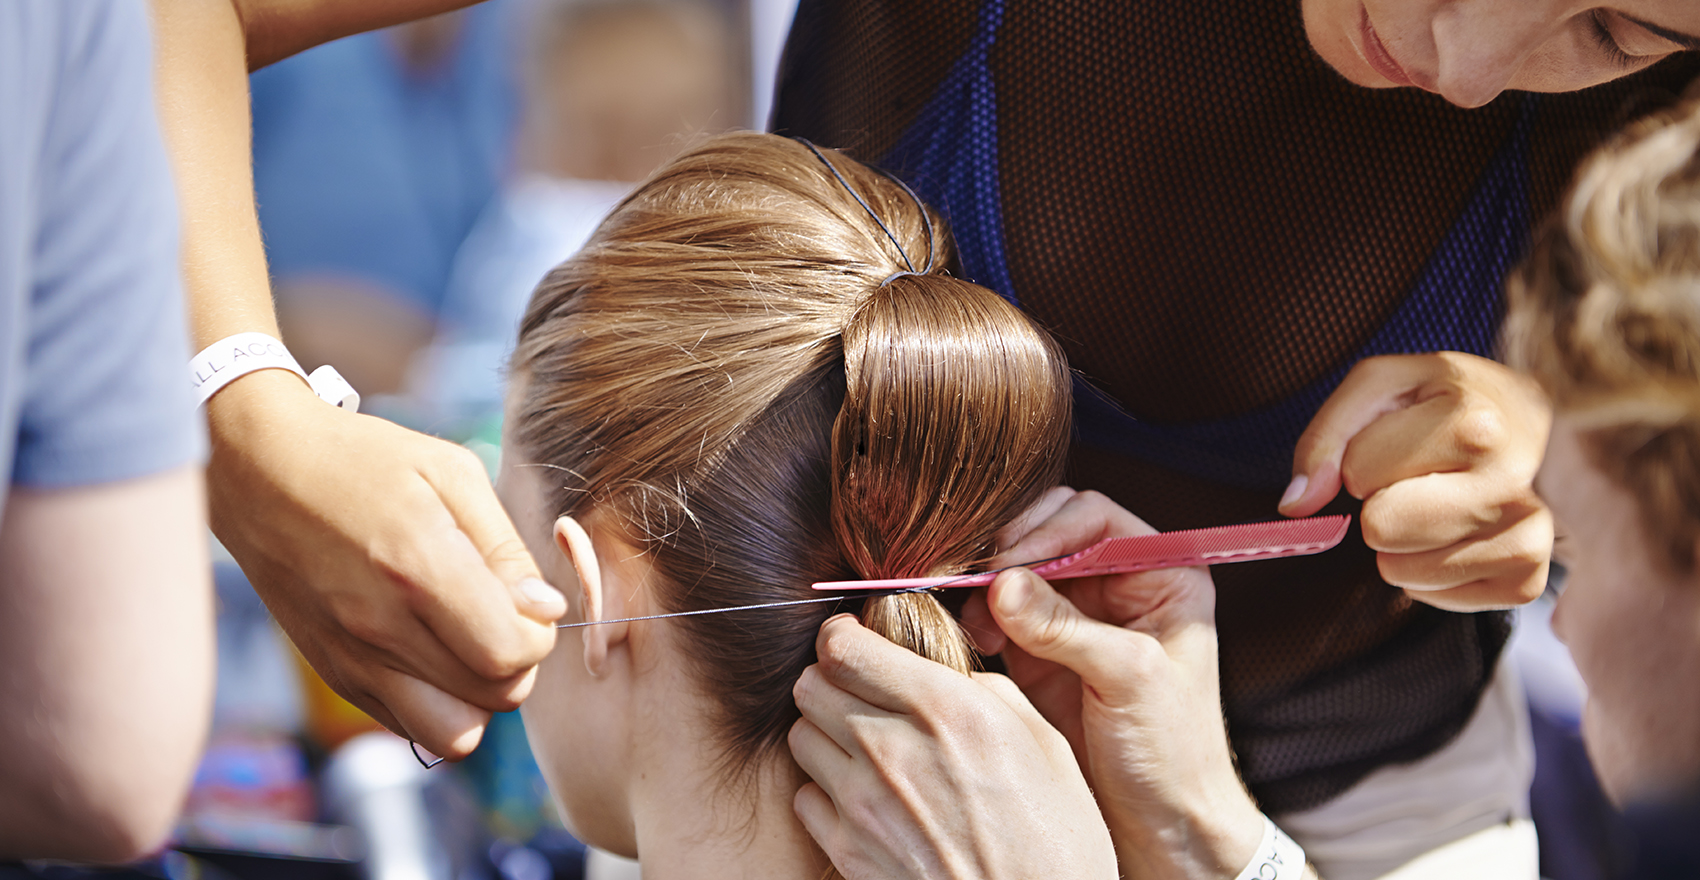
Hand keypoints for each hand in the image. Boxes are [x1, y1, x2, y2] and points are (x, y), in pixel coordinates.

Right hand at [205, 370, 564, 758]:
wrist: (259, 468)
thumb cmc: (363, 459)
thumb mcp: (451, 472)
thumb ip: (506, 548)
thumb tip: (546, 610)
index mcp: (417, 567)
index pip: (508, 653)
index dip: (539, 636)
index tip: (529, 604)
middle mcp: (380, 625)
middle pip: (493, 697)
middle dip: (519, 663)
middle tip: (503, 618)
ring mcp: (351, 658)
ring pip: (455, 733)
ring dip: (480, 696)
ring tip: (471, 644)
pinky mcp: (333, 673)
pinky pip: (409, 726)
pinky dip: (438, 703)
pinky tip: (432, 650)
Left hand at [788, 615, 1117, 879]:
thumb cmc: (1056, 844)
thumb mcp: (1045, 746)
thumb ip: (985, 693)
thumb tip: (946, 671)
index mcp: (949, 711)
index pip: (845, 647)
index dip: (843, 636)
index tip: (855, 640)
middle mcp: (895, 750)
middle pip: (811, 685)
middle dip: (832, 679)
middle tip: (860, 691)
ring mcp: (864, 804)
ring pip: (800, 736)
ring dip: (825, 733)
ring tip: (864, 746)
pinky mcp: (848, 852)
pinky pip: (805, 797)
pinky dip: (826, 791)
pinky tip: (864, 798)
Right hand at [966, 488, 1265, 879]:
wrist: (1160, 826)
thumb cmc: (1174, 754)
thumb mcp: (1131, 680)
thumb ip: (1068, 628)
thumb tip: (1003, 584)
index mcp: (1162, 575)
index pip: (1095, 518)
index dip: (1048, 532)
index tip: (1010, 563)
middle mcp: (1118, 587)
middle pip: (1050, 533)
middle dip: (1011, 553)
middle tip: (979, 582)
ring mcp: (1077, 618)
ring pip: (1018, 569)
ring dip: (988, 585)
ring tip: (974, 617)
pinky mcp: (1041, 651)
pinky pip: (999, 611)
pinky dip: (978, 616)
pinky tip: (975, 639)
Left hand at [1281, 351, 1552, 610]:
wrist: (1537, 420)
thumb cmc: (1450, 400)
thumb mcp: (1382, 385)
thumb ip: (1326, 436)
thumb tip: (1297, 504)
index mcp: (1472, 424)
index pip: (1357, 473)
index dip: (1363, 459)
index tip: (1402, 442)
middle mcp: (1509, 483)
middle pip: (1380, 530)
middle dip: (1379, 506)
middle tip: (1417, 479)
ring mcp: (1527, 535)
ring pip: (1404, 572)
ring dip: (1403, 544)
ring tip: (1439, 504)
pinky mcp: (1526, 579)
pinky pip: (1438, 599)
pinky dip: (1431, 576)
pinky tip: (1456, 535)